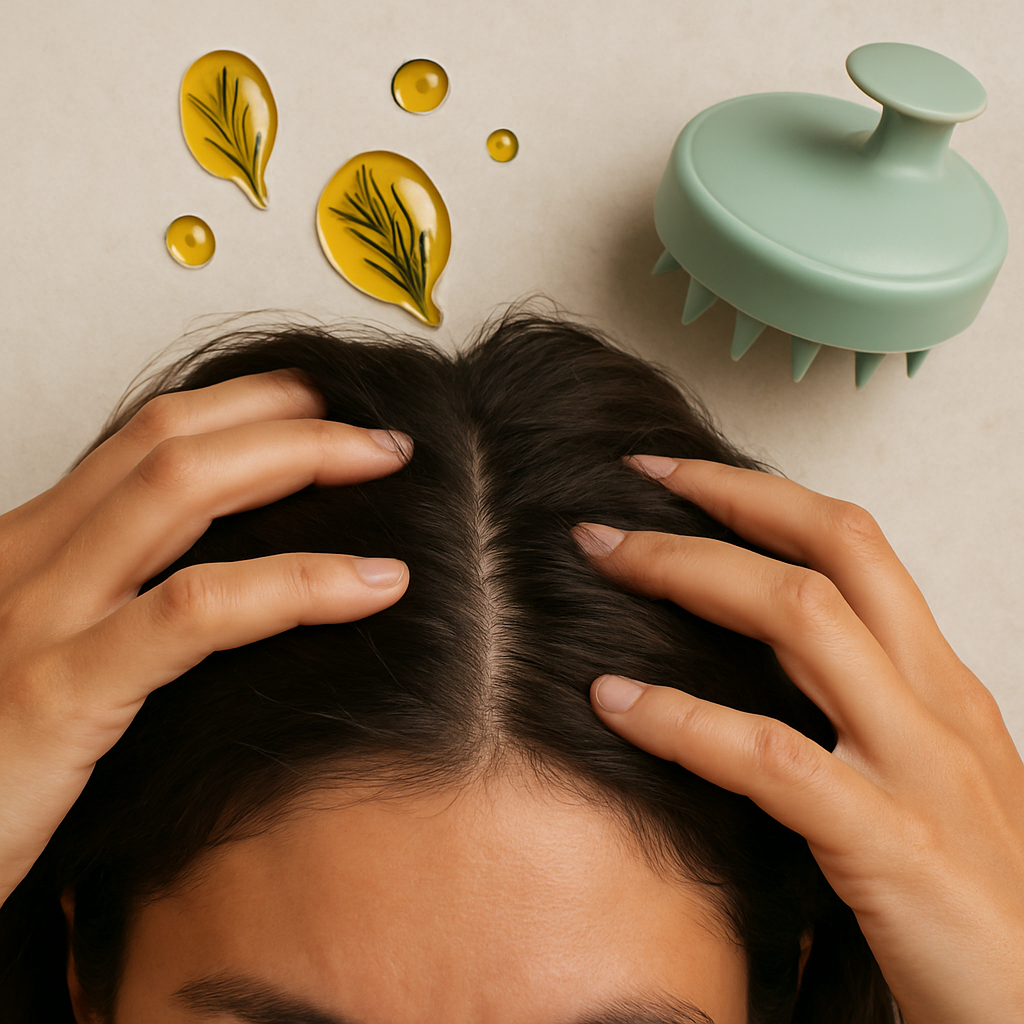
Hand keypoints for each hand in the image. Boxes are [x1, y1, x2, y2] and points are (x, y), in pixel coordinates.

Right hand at [0, 371, 411, 904]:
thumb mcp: (52, 662)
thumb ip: (118, 613)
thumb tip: (231, 585)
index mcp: (31, 549)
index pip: (143, 439)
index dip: (242, 406)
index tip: (322, 406)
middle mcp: (28, 560)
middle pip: (171, 442)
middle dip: (287, 417)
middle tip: (378, 430)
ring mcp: (41, 619)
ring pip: (181, 491)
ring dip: (300, 460)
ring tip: (387, 465)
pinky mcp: (60, 692)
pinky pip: (196, 611)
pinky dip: (298, 583)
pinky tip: (373, 585)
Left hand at [573, 456, 1023, 1023]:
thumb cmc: (965, 904)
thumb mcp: (917, 781)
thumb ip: (850, 718)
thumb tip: (747, 670)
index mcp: (940, 686)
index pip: (854, 545)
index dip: (761, 496)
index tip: (673, 477)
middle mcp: (938, 706)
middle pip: (832, 552)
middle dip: (720, 506)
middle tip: (622, 492)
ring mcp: (922, 770)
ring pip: (803, 621)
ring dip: (689, 574)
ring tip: (602, 559)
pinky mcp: (897, 848)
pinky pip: (772, 759)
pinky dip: (683, 720)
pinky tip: (613, 700)